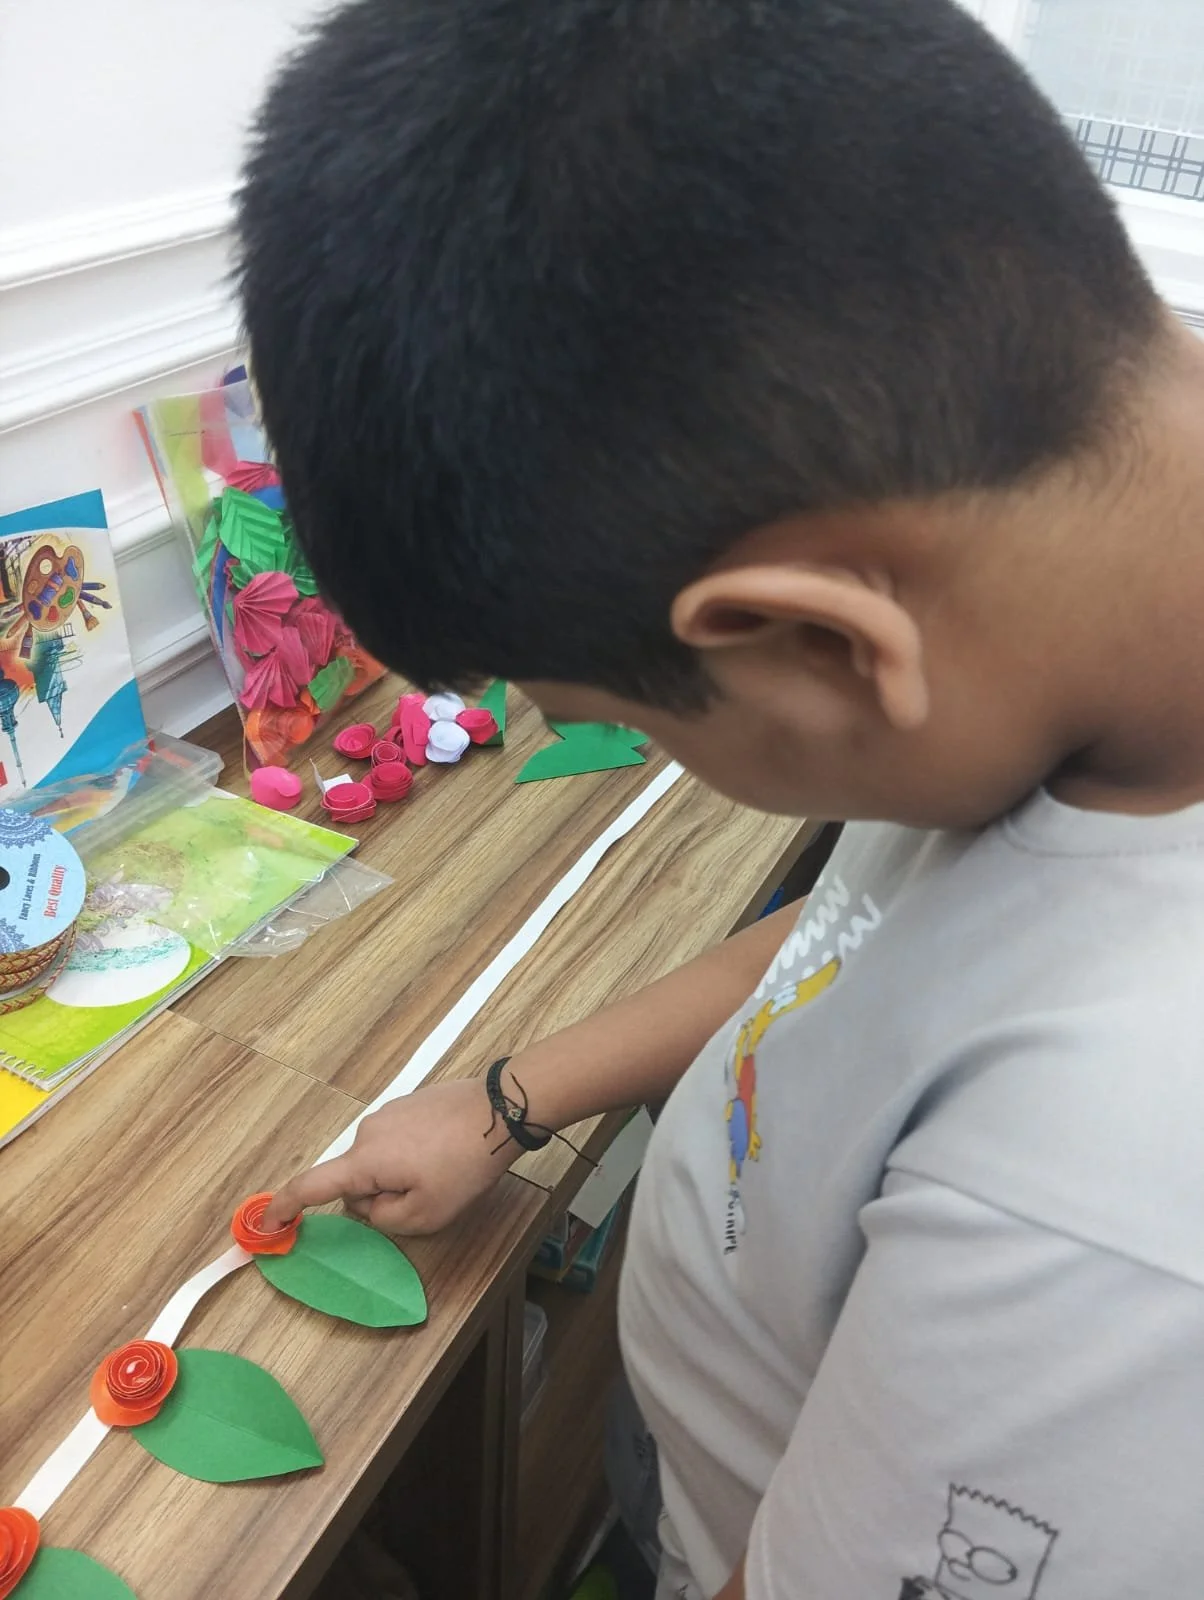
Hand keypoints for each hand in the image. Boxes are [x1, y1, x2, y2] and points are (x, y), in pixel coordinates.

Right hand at [262, 1078, 514, 1234]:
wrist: (501, 1109)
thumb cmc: (462, 1166)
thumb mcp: (425, 1214)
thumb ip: (385, 1219)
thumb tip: (370, 1204)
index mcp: (363, 1161)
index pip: (311, 1186)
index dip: (284, 1206)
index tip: (265, 1223)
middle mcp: (367, 1131)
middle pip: (355, 1178)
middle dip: (378, 1196)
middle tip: (425, 1196)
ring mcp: (388, 1112)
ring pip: (378, 1160)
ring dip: (399, 1174)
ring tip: (443, 1171)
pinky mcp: (410, 1102)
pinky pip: (398, 1141)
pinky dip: (412, 1154)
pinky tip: (446, 1151)